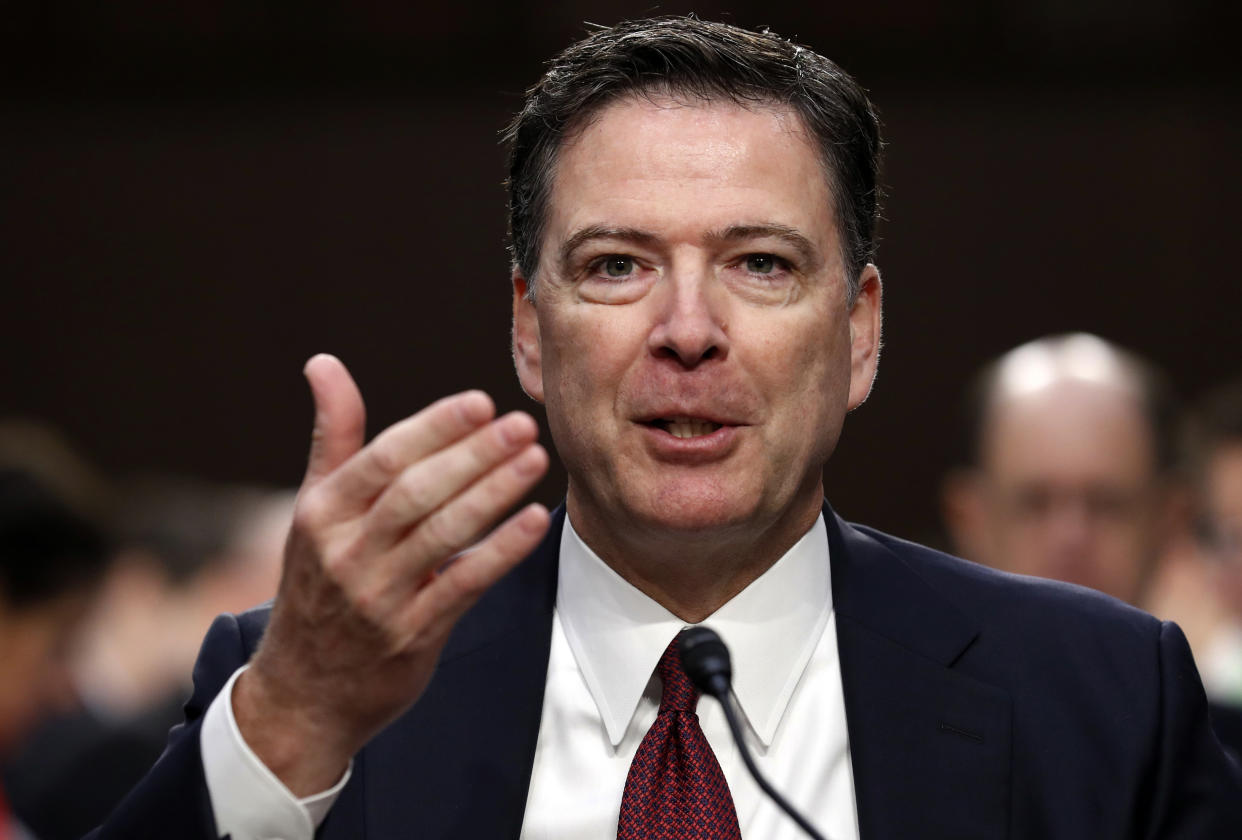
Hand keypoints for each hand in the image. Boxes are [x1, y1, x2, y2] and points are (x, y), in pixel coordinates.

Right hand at [234, 354, 549, 794]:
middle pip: (417, 492)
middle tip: (522, 424)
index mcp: (322, 514)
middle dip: (473, 455)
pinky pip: (464, 587)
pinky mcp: (413, 636)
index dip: (434, 428)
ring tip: (535, 458)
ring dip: (493, 493)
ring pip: (443, 535)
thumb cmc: (318, 582)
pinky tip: (532, 520)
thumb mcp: (314, 509)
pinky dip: (500, 552)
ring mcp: (379, 597)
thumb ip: (334, 436)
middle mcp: (346, 553)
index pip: (383, 459)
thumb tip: (323, 363)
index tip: (481, 402)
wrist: (303, 691)